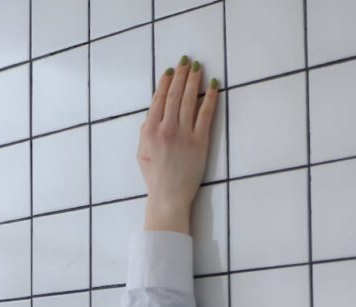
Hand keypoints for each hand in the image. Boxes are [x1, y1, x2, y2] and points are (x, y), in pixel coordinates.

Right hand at [137, 56, 218, 234]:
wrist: (169, 196)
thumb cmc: (155, 177)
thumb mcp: (141, 153)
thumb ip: (145, 132)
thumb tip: (151, 115)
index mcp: (150, 130)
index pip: (159, 100)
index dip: (165, 82)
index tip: (171, 70)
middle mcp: (166, 129)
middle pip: (175, 95)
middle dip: (181, 75)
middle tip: (187, 61)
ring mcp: (184, 134)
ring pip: (189, 100)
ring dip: (194, 81)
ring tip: (199, 67)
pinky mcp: (200, 141)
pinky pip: (206, 114)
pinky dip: (210, 98)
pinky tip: (214, 86)